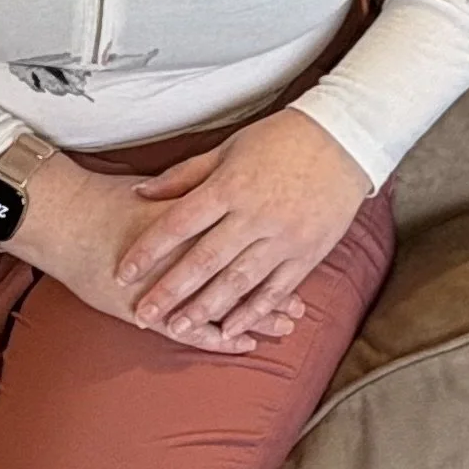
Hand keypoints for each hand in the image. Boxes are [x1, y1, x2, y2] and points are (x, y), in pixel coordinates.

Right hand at [11, 149, 307, 355]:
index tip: (302, 256)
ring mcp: (167, 288)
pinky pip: (191, 331)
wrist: (63, 217)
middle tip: (302, 304)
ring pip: (222, 308)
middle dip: (274, 292)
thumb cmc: (108, 200)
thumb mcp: (160, 189)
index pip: (243, 240)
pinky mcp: (147, 310)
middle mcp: (185, 258)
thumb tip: (229, 182)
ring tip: (285, 326)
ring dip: (256, 317)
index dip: (275, 250)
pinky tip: (241, 343)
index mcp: (193, 221)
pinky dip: (219, 337)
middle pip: (241, 276)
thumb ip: (193, 191)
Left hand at [111, 107, 374, 343]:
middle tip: (141, 314)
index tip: (123, 272)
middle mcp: (255, 215)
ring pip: (238, 281)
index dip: (149, 249)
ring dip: (205, 309)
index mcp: (231, 186)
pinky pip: (276, 288)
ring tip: (177, 329)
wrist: (344, 139)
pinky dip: (253, 312)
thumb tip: (140, 192)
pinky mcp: (308, 252)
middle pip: (203, 259)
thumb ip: (184, 175)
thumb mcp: (228, 148)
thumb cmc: (280, 139)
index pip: (179, 222)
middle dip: (169, 290)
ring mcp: (284, 237)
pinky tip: (230, 329)